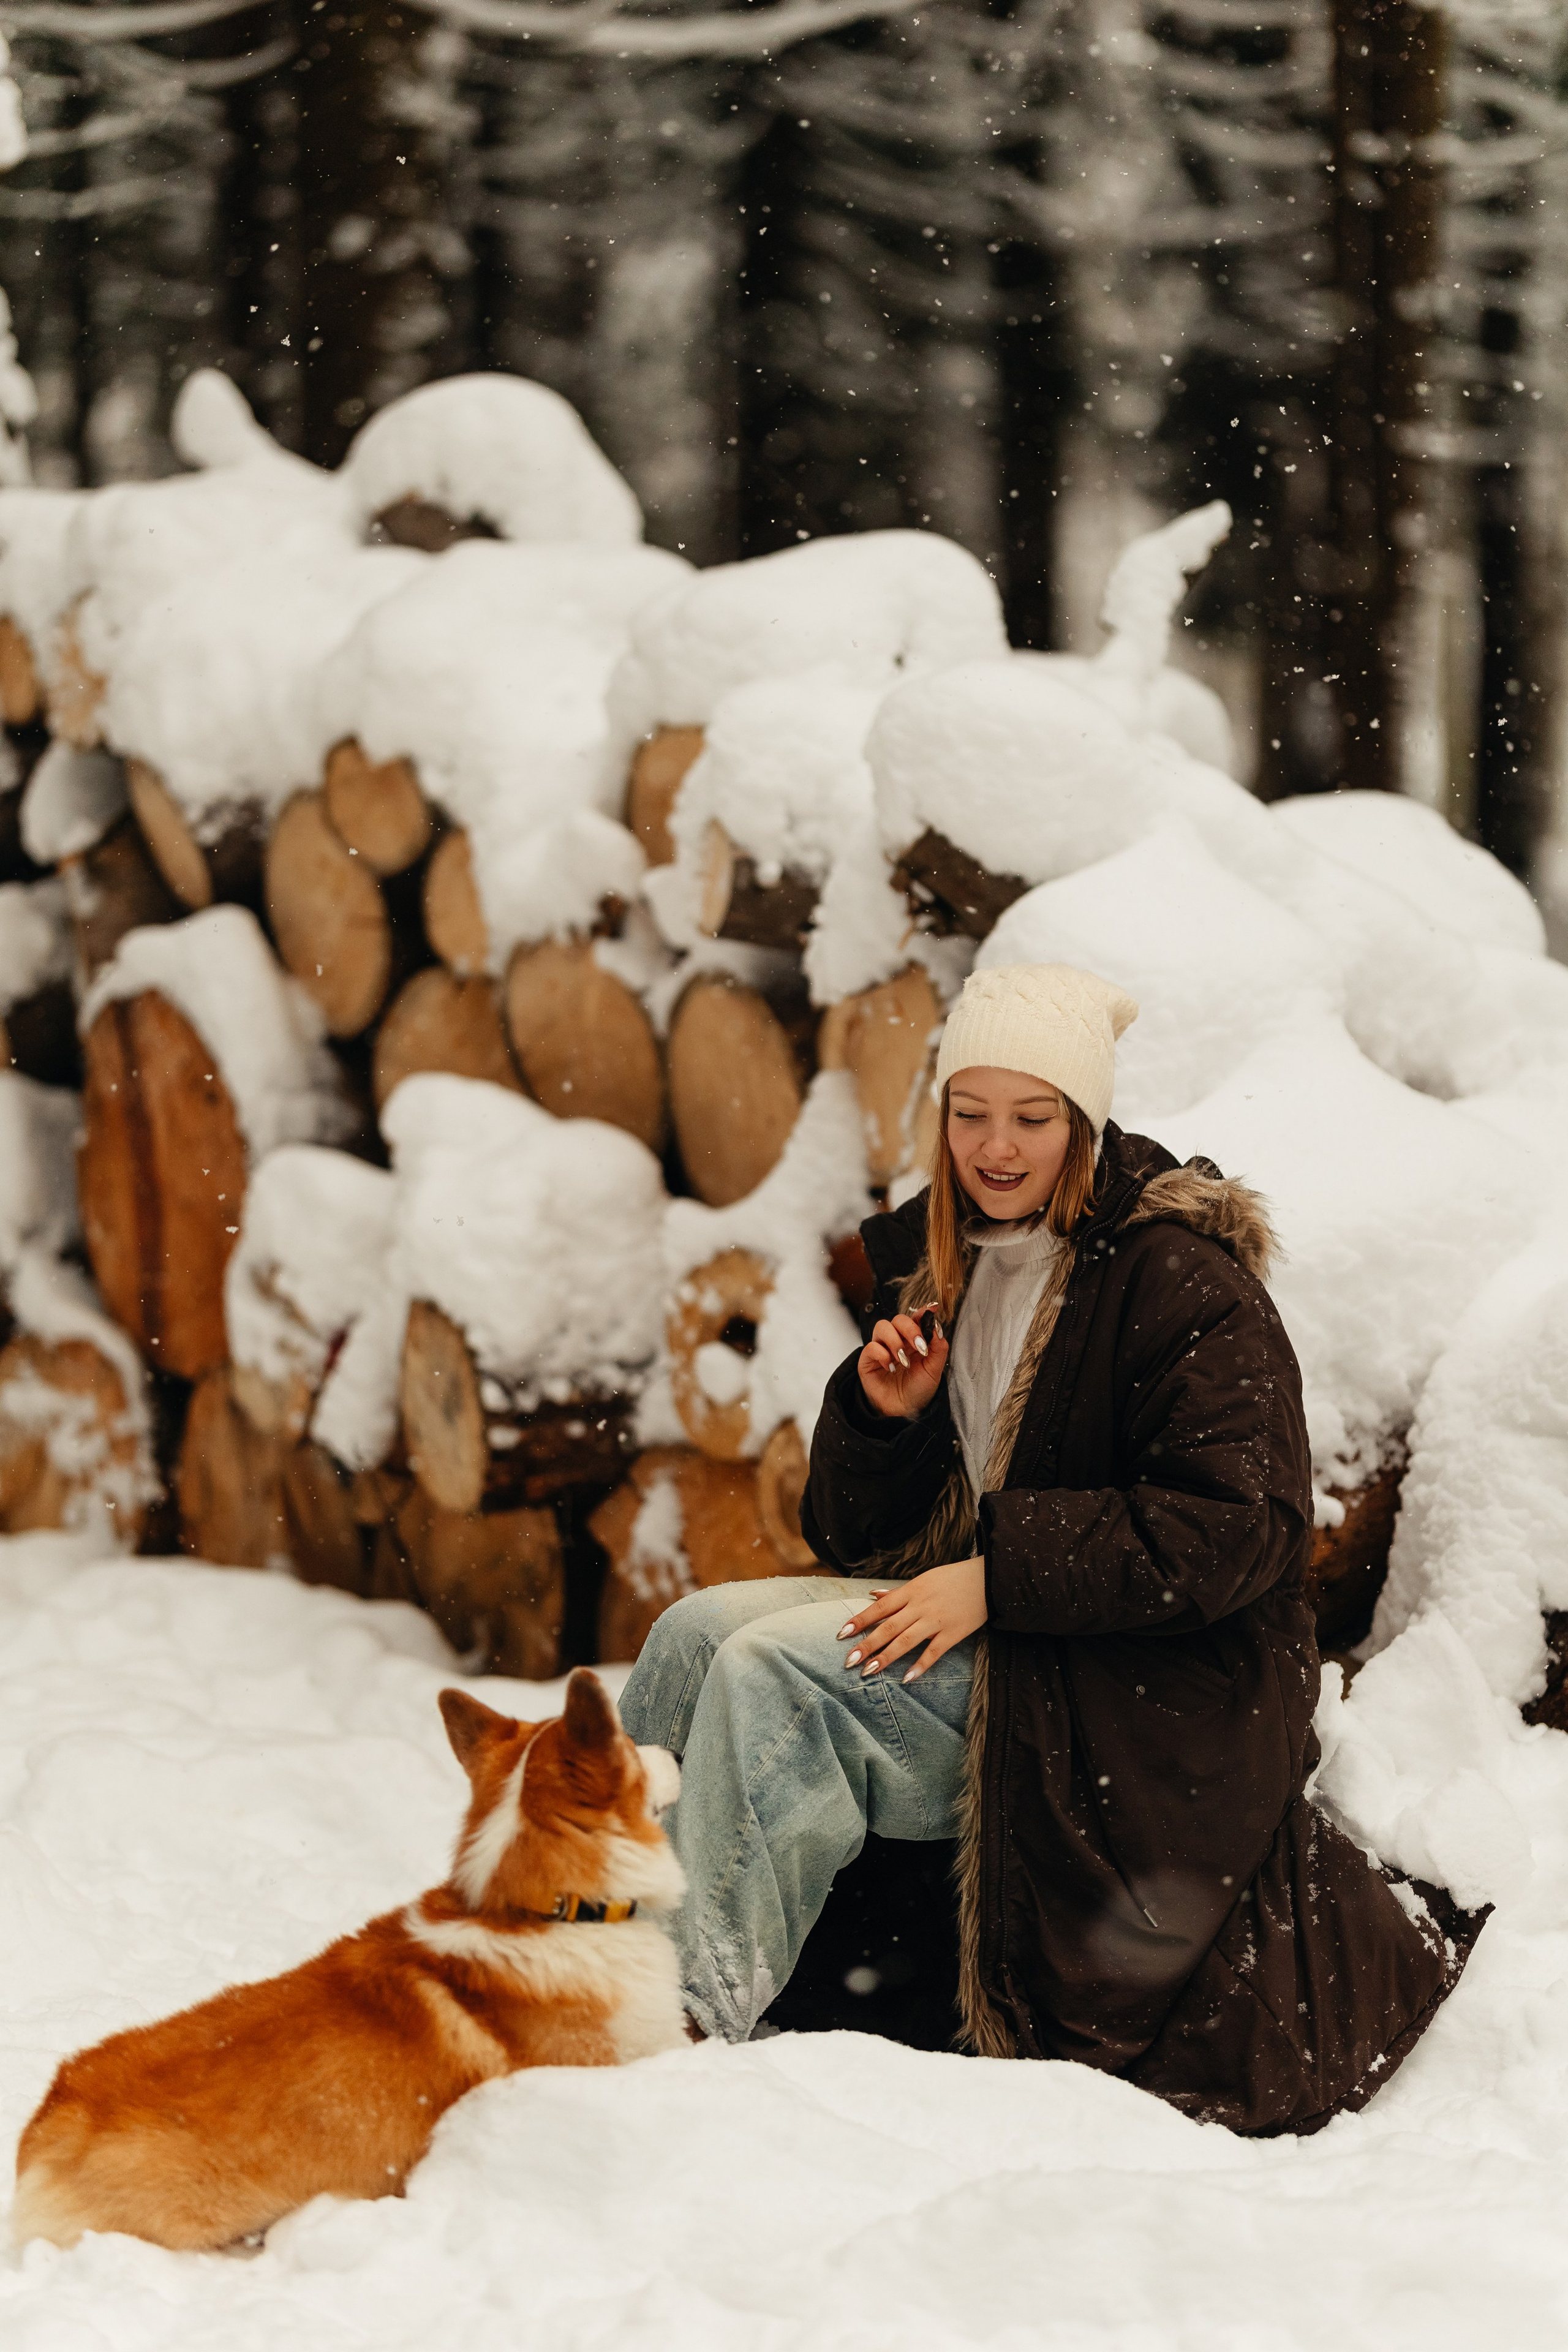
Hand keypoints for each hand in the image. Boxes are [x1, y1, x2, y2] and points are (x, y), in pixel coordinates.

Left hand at [837, 1557, 986, 1683]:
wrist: (988, 1579)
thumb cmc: (952, 1579)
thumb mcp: (923, 1579)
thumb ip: (897, 1592)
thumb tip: (872, 1594)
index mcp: (911, 1591)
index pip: (880, 1607)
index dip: (860, 1620)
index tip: (842, 1634)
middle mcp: (920, 1606)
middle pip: (888, 1627)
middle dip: (867, 1645)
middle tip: (848, 1661)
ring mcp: (936, 1620)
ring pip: (906, 1641)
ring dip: (886, 1657)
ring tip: (868, 1672)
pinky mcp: (953, 1633)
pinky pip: (934, 1652)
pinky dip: (920, 1666)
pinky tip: (906, 1679)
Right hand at [858, 1306, 947, 1420]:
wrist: (905, 1412)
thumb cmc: (918, 1390)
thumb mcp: (934, 1370)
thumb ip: (938, 1347)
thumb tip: (936, 1326)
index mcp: (914, 1340)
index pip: (916, 1318)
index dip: (922, 1312)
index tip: (932, 1309)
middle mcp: (897, 1341)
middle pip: (898, 1319)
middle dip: (910, 1329)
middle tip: (920, 1347)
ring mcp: (881, 1349)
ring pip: (882, 1327)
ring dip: (895, 1341)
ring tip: (903, 1361)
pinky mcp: (867, 1361)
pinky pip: (871, 1347)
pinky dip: (882, 1355)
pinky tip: (890, 1368)